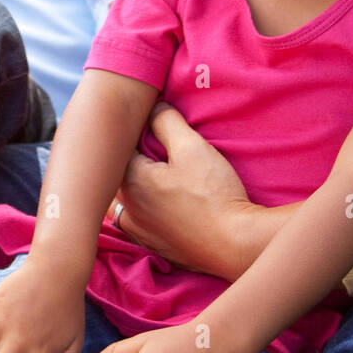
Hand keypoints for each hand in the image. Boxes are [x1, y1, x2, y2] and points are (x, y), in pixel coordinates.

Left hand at [109, 104, 252, 277]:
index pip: (120, 146)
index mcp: (129, 181)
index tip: (153, 123)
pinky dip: (143, 207)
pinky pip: (137, 220)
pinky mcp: (153, 245)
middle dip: (131, 157)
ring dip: (133, 184)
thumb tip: (153, 107)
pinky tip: (162, 201)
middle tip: (155, 144)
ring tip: (156, 172)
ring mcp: (138, 231)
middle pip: (118, 174)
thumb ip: (166, 121)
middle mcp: (127, 209)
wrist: (235, 243)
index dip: (137, 130)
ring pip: (124, 199)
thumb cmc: (213, 194)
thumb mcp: (191, 147)